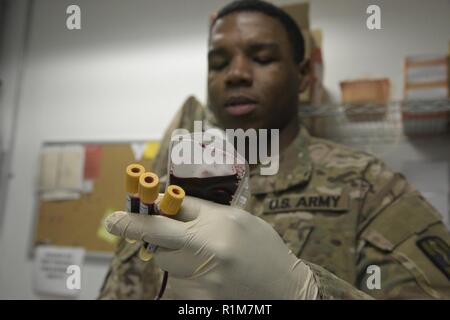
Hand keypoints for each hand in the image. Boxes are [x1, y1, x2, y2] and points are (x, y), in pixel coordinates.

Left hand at [105, 196, 317, 298]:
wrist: (284, 288)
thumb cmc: (261, 246)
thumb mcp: (234, 218)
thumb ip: (197, 210)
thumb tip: (164, 201)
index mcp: (215, 231)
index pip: (161, 223)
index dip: (132, 221)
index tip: (112, 220)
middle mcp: (205, 259)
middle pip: (158, 245)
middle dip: (162, 237)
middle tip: (181, 235)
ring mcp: (201, 285)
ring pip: (167, 264)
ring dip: (178, 256)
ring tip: (208, 257)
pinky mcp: (199, 302)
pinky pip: (178, 282)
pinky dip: (187, 274)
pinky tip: (212, 273)